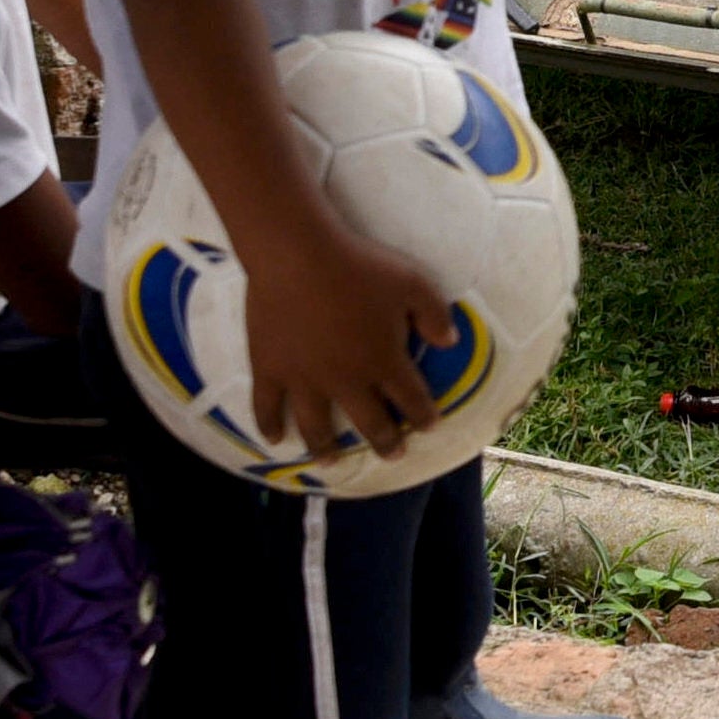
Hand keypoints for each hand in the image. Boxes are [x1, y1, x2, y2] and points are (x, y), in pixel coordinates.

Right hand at [243, 218, 454, 460]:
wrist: (297, 255)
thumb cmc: (359, 266)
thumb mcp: (413, 283)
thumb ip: (435, 314)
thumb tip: (451, 342)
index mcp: (383, 362)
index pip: (411, 399)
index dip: (424, 415)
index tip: (429, 425)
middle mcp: (345, 381)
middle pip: (370, 422)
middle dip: (386, 442)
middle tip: (392, 455)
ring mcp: (304, 380)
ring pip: (316, 426)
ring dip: (325, 448)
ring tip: (330, 463)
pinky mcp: (269, 369)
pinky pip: (266, 406)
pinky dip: (269, 425)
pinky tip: (274, 439)